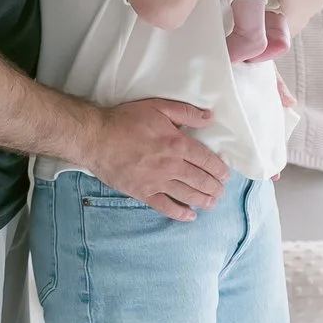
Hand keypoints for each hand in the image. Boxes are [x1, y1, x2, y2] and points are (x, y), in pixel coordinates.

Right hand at [87, 98, 228, 220]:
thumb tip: (208, 118)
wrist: (96, 138)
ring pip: (188, 195)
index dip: (219, 170)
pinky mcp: (143, 192)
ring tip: (212, 203)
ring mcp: (157, 182)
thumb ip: (185, 113)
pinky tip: (190, 216)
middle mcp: (171, 166)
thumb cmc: (125, 120)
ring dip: (203, 200)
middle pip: (200, 180)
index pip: (207, 160)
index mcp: (177, 144)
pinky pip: (166, 206)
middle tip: (221, 192)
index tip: (225, 176)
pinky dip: (180, 213)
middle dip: (214, 188)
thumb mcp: (158, 107)